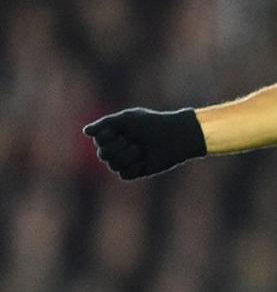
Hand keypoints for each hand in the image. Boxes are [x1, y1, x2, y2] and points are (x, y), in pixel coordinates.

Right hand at [83, 108, 206, 179]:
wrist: (174, 136)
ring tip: (142, 150)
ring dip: (129, 156)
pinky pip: (125, 174)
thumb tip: (85, 131)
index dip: (108, 136)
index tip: (121, 130)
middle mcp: (118, 147)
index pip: (98, 140)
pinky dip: (135, 166)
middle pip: (103, 154)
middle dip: (119, 147)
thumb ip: (105, 124)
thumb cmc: (152, 123)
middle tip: (135, 141)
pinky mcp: (136, 171)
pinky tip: (145, 160)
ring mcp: (126, 160)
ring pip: (113, 165)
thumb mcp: (127, 119)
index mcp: (115, 133)